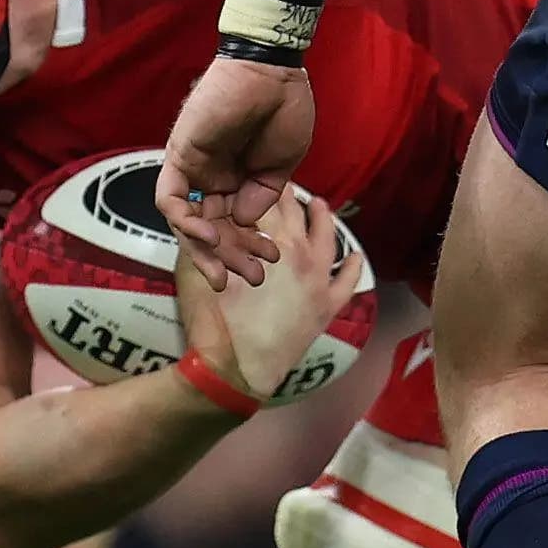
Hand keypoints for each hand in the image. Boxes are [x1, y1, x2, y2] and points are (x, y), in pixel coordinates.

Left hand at [159, 54, 315, 285]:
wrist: (273, 71)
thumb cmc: (284, 109)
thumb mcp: (281, 166)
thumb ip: (261, 197)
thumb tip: (242, 224)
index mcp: (238, 179)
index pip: (233, 225)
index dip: (249, 247)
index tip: (272, 260)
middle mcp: (212, 177)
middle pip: (210, 230)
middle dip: (230, 258)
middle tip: (252, 280)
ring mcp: (194, 168)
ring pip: (187, 223)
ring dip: (206, 251)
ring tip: (229, 272)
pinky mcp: (179, 155)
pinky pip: (170, 199)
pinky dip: (185, 222)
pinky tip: (211, 237)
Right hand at [170, 189, 367, 402]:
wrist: (234, 369)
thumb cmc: (213, 320)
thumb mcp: (192, 269)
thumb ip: (201, 239)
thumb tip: (201, 219)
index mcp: (268, 240)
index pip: (266, 201)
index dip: (258, 187)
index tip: (255, 178)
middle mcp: (300, 253)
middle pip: (297, 215)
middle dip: (289, 198)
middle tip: (284, 185)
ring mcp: (319, 280)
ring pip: (327, 239)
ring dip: (322, 218)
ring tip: (318, 205)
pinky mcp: (328, 306)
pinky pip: (348, 281)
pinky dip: (353, 265)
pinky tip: (354, 255)